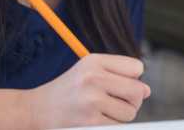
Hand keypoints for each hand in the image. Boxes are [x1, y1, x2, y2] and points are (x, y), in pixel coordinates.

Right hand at [25, 53, 149, 127]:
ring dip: (122, 116)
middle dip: (134, 100)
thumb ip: (119, 75)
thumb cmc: (69, 90)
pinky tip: (97, 121)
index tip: (119, 85)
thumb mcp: (89, 71)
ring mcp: (91, 101)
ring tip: (104, 112)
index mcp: (94, 61)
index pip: (137, 68)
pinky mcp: (90, 122)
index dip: (133, 78)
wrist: (36, 110)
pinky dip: (112, 126)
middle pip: (138, 91)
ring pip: (130, 112)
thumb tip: (147, 91)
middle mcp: (93, 78)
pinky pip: (118, 126)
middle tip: (119, 102)